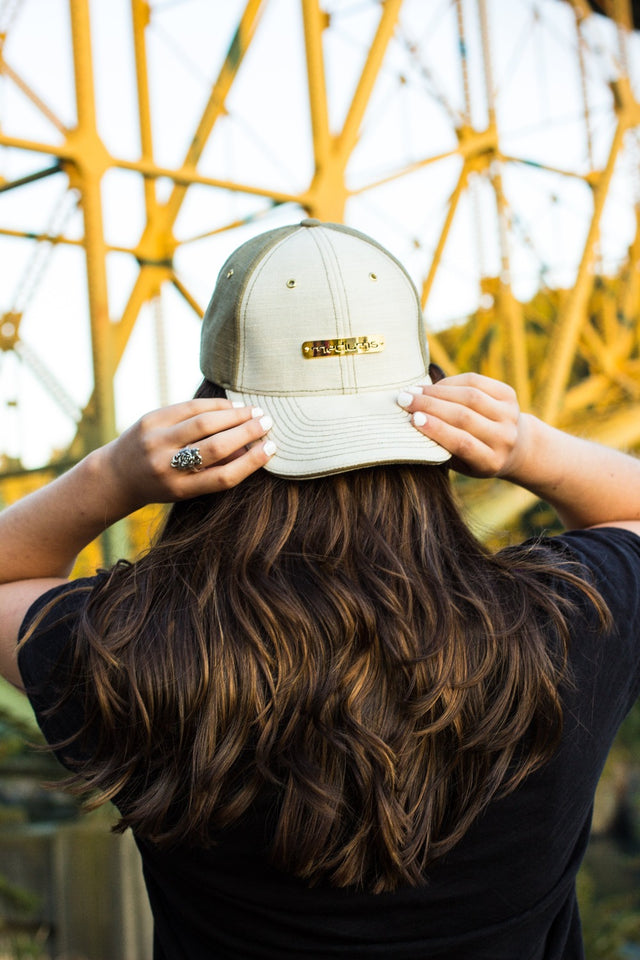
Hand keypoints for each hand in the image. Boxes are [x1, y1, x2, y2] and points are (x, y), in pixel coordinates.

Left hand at [94, 398, 275, 512]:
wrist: (118, 474)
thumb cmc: (162, 484)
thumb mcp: (186, 488)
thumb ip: (216, 471)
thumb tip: (253, 448)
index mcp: (179, 489)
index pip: (222, 477)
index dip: (251, 463)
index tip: (271, 449)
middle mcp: (165, 466)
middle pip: (215, 447)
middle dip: (247, 432)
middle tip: (268, 423)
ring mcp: (156, 440)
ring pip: (204, 422)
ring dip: (235, 414)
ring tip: (255, 411)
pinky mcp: (150, 419)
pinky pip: (189, 407)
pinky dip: (214, 405)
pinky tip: (232, 405)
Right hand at [396, 373, 526, 478]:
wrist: (514, 446)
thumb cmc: (473, 456)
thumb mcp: (460, 462)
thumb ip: (442, 447)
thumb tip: (413, 422)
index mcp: (490, 462)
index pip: (463, 443)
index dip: (438, 429)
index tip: (413, 419)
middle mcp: (504, 438)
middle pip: (464, 417)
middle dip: (431, 405)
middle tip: (404, 399)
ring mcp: (509, 415)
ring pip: (470, 396)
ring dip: (438, 391)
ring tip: (415, 390)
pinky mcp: (509, 395)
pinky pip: (476, 381)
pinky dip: (452, 382)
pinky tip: (434, 386)